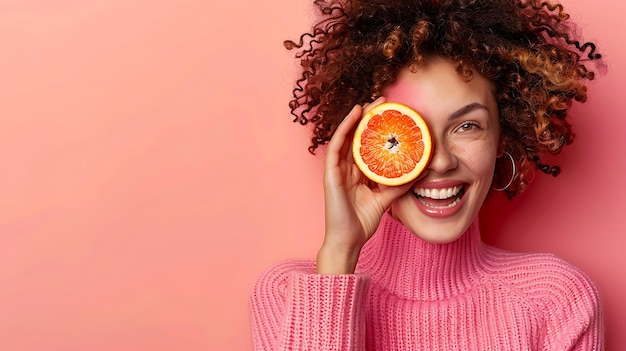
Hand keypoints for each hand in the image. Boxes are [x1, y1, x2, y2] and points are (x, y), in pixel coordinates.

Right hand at [317, 97, 419, 273]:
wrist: (349, 240)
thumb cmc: (362, 222)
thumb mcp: (387, 198)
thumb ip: (400, 183)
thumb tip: (422, 170)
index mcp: (357, 173)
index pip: (366, 144)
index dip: (376, 128)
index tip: (391, 114)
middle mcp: (346, 168)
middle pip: (356, 136)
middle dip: (368, 118)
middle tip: (383, 102)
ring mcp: (336, 170)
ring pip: (345, 137)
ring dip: (355, 118)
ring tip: (369, 104)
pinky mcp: (330, 174)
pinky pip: (336, 147)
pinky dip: (344, 129)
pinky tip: (353, 117)